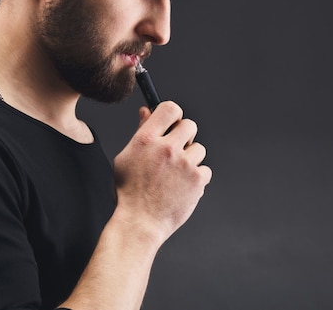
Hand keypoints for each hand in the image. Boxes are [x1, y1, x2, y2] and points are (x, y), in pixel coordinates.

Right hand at [112, 101, 211, 242]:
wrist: (140, 223)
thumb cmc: (130, 192)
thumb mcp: (127, 157)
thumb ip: (141, 132)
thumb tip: (147, 111)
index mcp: (146, 140)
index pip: (169, 109)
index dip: (173, 115)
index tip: (172, 123)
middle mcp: (166, 148)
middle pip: (189, 125)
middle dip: (185, 136)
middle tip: (176, 151)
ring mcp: (184, 164)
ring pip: (199, 148)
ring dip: (191, 159)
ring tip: (176, 175)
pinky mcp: (197, 179)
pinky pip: (205, 169)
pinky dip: (197, 178)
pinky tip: (183, 186)